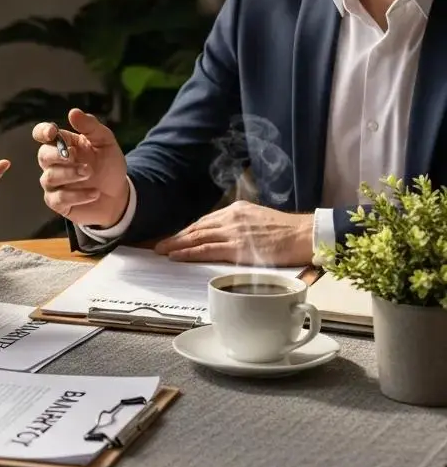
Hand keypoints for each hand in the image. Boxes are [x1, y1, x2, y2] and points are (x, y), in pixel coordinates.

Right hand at [32, 109, 128, 227]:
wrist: (119, 195)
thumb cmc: (109, 165)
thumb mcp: (106, 142)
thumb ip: (90, 127)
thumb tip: (73, 112)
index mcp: (63, 144)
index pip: (42, 134)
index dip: (42, 132)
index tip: (52, 133)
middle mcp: (54, 163)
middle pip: (43, 155)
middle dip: (58, 156)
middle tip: (75, 157)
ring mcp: (54, 183)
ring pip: (49, 177)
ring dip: (69, 174)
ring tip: (89, 173)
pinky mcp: (58, 202)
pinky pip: (58, 198)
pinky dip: (77, 195)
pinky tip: (94, 193)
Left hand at [154, 201, 313, 265]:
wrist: (306, 235)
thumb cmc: (288, 232)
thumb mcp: (259, 220)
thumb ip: (241, 226)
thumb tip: (227, 237)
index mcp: (236, 210)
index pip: (205, 221)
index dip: (188, 231)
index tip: (176, 238)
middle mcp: (232, 218)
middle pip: (197, 228)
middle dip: (177, 237)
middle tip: (160, 245)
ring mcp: (234, 231)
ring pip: (198, 238)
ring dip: (177, 245)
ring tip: (162, 251)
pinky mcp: (239, 247)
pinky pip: (207, 250)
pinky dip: (190, 252)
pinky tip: (177, 256)